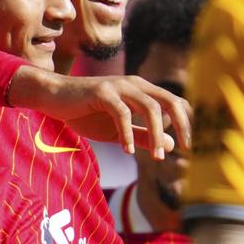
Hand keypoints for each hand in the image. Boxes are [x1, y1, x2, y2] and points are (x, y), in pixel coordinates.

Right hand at [8, 67, 191, 158]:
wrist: (54, 99)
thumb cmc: (86, 112)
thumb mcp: (118, 130)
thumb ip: (143, 135)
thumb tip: (170, 144)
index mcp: (143, 90)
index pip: (176, 102)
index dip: (186, 122)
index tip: (189, 147)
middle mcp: (135, 84)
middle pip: (170, 101)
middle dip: (183, 125)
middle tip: (186, 150)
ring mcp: (119, 86)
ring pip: (150, 108)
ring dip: (156, 134)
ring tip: (157, 159)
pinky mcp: (103, 92)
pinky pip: (122, 113)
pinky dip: (128, 134)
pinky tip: (127, 151)